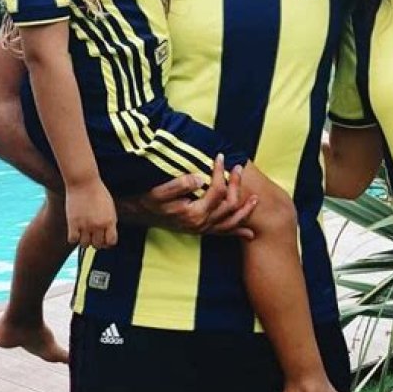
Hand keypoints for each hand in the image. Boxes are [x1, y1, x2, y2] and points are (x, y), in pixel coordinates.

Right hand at [66, 178, 117, 248]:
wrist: (84, 182)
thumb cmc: (98, 192)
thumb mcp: (109, 207)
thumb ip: (110, 221)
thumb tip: (108, 235)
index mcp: (110, 220)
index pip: (111, 242)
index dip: (108, 242)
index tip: (104, 239)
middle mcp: (99, 225)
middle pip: (98, 245)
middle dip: (96, 241)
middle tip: (92, 235)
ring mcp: (85, 225)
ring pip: (85, 244)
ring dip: (84, 240)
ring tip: (83, 232)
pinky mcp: (73, 223)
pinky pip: (73, 240)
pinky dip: (73, 237)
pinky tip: (75, 230)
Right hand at [124, 154, 257, 237]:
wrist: (137, 213)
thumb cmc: (148, 200)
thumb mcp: (158, 191)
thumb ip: (178, 185)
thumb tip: (198, 178)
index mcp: (193, 214)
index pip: (217, 191)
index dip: (220, 173)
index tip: (219, 157)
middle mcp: (201, 225)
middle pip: (228, 205)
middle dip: (236, 185)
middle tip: (237, 167)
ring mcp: (202, 230)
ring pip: (231, 222)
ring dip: (245, 211)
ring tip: (255, 199)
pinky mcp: (201, 231)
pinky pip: (223, 234)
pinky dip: (238, 232)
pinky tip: (250, 234)